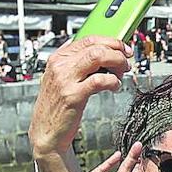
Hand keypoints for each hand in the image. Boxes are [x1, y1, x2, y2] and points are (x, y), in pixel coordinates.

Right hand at [29, 36, 131, 159]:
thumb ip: (78, 65)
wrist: (45, 133)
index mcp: (58, 58)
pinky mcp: (73, 95)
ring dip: (116, 63)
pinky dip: (113, 81)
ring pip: (98, 57)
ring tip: (120, 74)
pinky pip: (100, 80)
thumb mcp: (62, 80)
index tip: (123, 49)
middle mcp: (60, 66)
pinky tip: (114, 87)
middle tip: (126, 63)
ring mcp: (65, 80)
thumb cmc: (57, 108)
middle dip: (117, 52)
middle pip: (96, 46)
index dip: (111, 42)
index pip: (89, 39)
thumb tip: (103, 54)